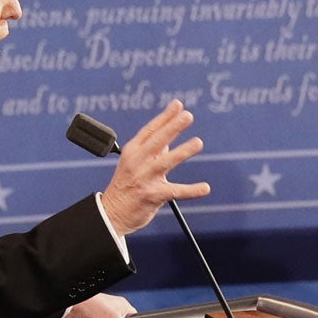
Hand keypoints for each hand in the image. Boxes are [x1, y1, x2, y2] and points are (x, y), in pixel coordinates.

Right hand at [99, 100, 207, 235]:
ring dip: (183, 151)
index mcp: (132, 151)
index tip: (178, 105)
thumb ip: (153, 148)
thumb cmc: (127, 185)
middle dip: (173, 127)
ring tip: (198, 142)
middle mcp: (137, 162)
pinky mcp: (153, 196)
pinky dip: (192, 190)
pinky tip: (205, 188)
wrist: (112, 212)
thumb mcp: (134, 162)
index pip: (150, 130)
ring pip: (166, 162)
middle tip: (188, 116)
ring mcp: (144, 178)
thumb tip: (171, 129)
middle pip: (157, 141)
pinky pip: (175, 191)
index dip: (165, 117)